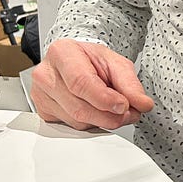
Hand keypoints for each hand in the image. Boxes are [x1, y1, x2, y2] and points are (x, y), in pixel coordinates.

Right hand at [31, 39, 153, 130]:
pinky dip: (90, 124)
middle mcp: (46, 75)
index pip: (80, 82)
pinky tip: (97, 112)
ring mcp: (40, 95)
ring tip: (116, 112)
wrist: (76, 61)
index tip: (123, 106)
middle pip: (79, 107)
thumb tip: (142, 104)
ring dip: (102, 122)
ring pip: (76, 121)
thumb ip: (130, 83)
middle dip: (109, 116)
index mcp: (61, 53)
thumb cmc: (91, 60)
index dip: (104, 99)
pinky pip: (70, 128)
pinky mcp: (43, 112)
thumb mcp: (115, 63)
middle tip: (130, 114)